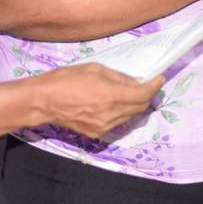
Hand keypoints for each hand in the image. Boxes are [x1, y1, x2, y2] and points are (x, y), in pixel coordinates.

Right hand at [33, 63, 165, 137]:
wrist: (44, 102)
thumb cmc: (67, 79)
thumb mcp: (96, 69)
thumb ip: (119, 77)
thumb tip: (135, 82)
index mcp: (111, 95)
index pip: (143, 94)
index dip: (154, 86)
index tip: (159, 79)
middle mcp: (111, 114)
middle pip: (140, 108)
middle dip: (146, 96)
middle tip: (146, 85)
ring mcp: (104, 127)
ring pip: (130, 117)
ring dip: (134, 105)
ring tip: (128, 94)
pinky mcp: (97, 134)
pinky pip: (116, 123)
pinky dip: (120, 113)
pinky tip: (112, 105)